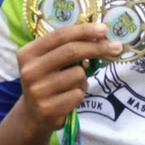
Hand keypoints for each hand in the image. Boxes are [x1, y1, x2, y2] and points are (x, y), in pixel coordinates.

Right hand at [15, 23, 122, 137]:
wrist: (33, 115)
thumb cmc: (47, 80)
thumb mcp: (48, 60)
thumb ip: (67, 47)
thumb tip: (101, 35)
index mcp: (28, 53)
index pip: (60, 36)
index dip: (84, 30)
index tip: (104, 29)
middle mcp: (30, 71)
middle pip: (71, 51)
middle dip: (97, 47)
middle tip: (116, 46)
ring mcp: (38, 91)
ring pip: (78, 74)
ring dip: (83, 79)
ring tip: (72, 85)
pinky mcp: (48, 109)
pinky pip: (78, 94)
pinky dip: (79, 93)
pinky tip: (67, 98)